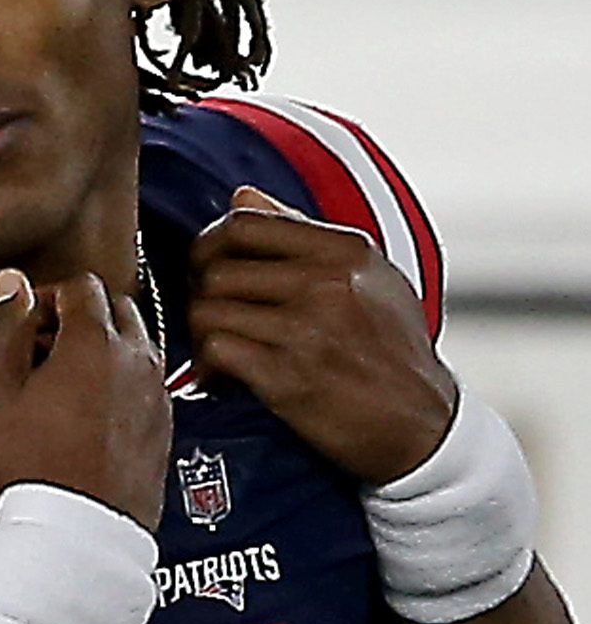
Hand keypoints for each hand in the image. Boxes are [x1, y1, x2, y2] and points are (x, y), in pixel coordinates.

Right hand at [0, 270, 171, 530]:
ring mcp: (157, 392)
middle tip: (46, 349)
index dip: (48, 296)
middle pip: (117, 306)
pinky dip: (123, 378)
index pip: (81, 285)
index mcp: (94, 342)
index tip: (28, 328)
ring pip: (136, 342)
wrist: (81, 531)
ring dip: (105, 346)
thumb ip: (6, 329)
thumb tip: (12, 282)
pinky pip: (147, 380)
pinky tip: (93, 410)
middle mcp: (137, 358)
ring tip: (68, 381)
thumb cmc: (31, 461)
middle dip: (82, 315)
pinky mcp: (166, 423)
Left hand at [188, 186, 456, 483]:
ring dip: (201, 332)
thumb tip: (241, 196)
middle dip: (199, 292)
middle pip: (216, 267)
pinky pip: (216, 349)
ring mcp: (306, 330)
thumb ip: (302, 231)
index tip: (209, 267)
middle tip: (208, 314)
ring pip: (207, 308)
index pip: (243, 223)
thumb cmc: (392, 350)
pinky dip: (208, 364)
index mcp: (344, 250)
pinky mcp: (287, 376)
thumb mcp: (370, 278)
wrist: (424, 428)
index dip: (210, 244)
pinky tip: (222, 376)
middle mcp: (326, 283)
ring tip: (216, 348)